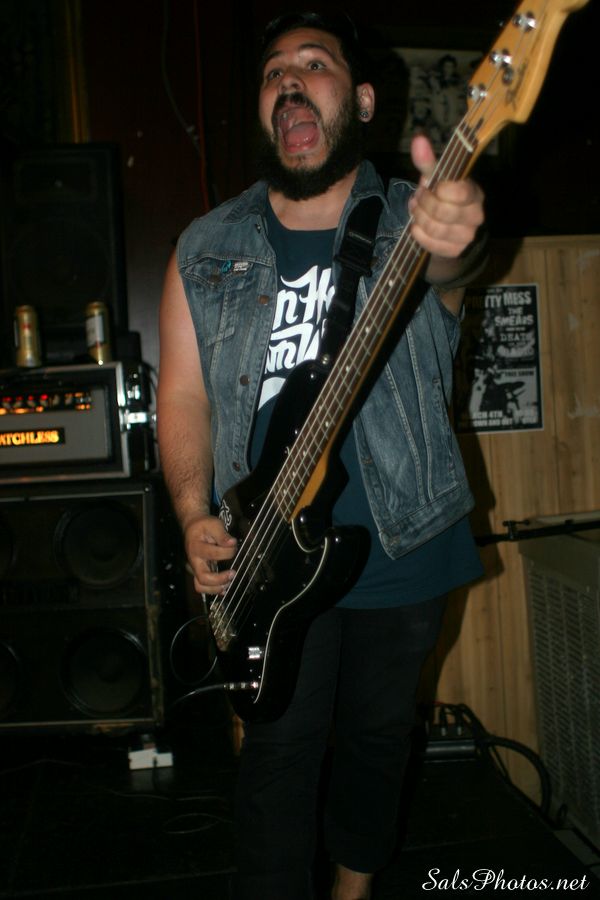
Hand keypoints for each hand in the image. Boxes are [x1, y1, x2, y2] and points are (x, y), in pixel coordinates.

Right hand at [184, 513, 236, 594]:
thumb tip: (232, 543)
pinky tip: (224, 588)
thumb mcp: (214, 524)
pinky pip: (202, 586)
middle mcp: (194, 560)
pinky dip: (213, 590)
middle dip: (219, 579)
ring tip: (228, 584)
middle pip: (203, 577)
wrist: (192, 527)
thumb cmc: (204, 526)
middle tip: (232, 574)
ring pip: (200, 586)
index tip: (234, 545)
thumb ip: (222, 534)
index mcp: (196, 547)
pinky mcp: (198, 571)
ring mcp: (195, 568)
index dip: (227, 551)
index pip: (213, 554)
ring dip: (215, 588)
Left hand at [408, 134, 483, 258]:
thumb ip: (427, 161)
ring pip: (435, 228)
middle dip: (423, 204)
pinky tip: (417, 226)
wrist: (445, 227)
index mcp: (474, 193)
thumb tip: (418, 139)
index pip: (460, 192)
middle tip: (418, 198)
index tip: (431, 186)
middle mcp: (476, 216)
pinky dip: (418, 233)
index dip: (439, 190)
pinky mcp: (455, 251)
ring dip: (419, 218)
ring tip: (416, 210)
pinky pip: (430, 243)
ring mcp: (467, 236)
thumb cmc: (441, 197)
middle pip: (442, 211)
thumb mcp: (436, 178)